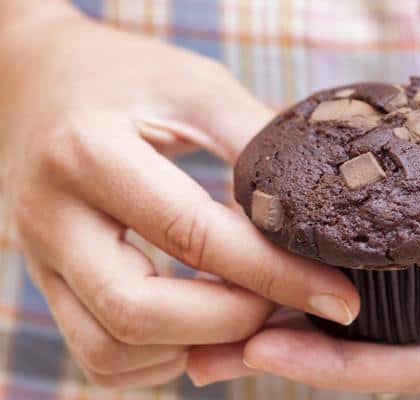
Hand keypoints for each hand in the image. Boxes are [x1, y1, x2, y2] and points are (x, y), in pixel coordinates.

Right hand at [0, 8, 358, 388]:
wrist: (32, 79)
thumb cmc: (121, 75)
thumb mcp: (193, 85)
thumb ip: (254, 138)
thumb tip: (321, 203)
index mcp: (89, 153)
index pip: (192, 235)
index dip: (275, 275)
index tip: (337, 297)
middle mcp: (51, 216)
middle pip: (138, 313)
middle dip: (233, 323)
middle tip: (288, 304)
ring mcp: (40, 257)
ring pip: (110, 349)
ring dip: (194, 347)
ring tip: (249, 312)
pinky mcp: (46, 282)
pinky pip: (97, 355)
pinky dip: (160, 358)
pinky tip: (202, 323)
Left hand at [189, 86, 419, 392]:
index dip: (345, 368)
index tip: (268, 355)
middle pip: (372, 340)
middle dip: (292, 349)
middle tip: (206, 342)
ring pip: (363, 295)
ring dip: (293, 300)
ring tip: (215, 293)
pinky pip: (377, 243)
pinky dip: (326, 249)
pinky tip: (278, 238)